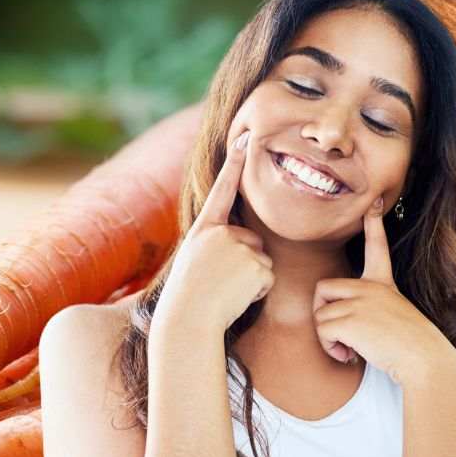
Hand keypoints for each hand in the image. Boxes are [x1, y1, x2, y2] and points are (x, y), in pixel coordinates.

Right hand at [156, 128, 273, 332]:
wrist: (187, 320)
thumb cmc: (189, 296)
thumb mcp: (194, 259)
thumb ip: (216, 243)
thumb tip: (245, 239)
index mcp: (204, 229)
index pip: (222, 190)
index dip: (235, 163)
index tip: (246, 137)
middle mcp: (222, 233)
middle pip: (252, 240)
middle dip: (245, 262)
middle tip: (219, 282)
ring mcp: (240, 248)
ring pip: (261, 260)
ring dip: (250, 279)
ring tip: (224, 290)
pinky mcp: (256, 266)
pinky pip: (267, 277)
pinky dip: (257, 291)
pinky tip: (236, 297)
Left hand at [312, 198, 455, 384]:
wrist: (424, 359)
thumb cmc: (411, 346)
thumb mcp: (393, 317)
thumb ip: (368, 310)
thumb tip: (339, 324)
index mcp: (383, 283)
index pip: (377, 248)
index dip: (374, 225)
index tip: (373, 203)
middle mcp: (370, 287)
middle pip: (323, 288)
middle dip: (322, 313)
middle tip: (338, 334)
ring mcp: (359, 301)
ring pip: (320, 316)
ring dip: (328, 339)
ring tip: (350, 350)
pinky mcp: (350, 319)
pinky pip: (323, 331)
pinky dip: (330, 348)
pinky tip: (350, 355)